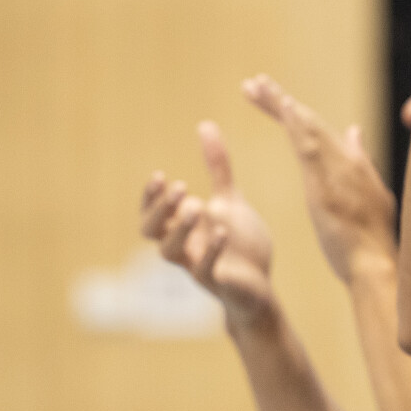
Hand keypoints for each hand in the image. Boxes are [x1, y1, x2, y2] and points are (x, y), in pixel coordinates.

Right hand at [140, 122, 274, 328]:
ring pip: (169, 252)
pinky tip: (221, 232)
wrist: (260, 286)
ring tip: (196, 207)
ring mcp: (195, 266)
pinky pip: (205, 270)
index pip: (151, 213)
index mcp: (181, 228)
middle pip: (151, 232)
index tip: (160, 176)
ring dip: (179, 228)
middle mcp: (182, 248)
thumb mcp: (229, 200)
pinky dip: (211, 250)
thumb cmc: (239, 244)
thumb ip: (217, 167)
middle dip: (160, 209)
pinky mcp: (217, 283)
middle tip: (180, 187)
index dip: (149, 197)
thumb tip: (206, 125)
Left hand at [242, 75, 398, 285]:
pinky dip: (296, 122)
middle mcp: (347, 160)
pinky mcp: (326, 182)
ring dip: (281, 104)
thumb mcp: (370, 196)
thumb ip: (361, 162)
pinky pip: (309, 145)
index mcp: (354, 166)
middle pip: (310, 122)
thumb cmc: (371, 242)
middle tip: (254, 82)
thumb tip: (354, 132)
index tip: (277, 100)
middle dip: (281, 102)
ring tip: (256, 85)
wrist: (376, 266)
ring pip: (306, 126)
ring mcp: (338, 168)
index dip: (296, 115)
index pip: (320, 132)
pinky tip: (283, 104)